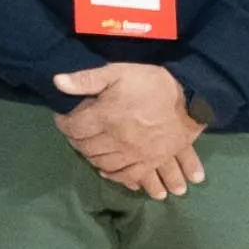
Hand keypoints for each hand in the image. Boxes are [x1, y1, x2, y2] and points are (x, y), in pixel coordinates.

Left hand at [53, 63, 202, 197]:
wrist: (191, 97)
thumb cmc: (152, 82)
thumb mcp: (119, 72)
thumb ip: (87, 79)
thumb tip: (57, 82)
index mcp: (106, 117)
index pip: (74, 128)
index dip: (64, 124)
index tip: (64, 119)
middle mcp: (117, 139)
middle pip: (87, 148)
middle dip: (77, 142)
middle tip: (78, 135)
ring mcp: (135, 153)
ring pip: (104, 164)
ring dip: (93, 159)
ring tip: (92, 151)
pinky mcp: (151, 161)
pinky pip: (129, 175)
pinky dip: (116, 177)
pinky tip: (110, 172)